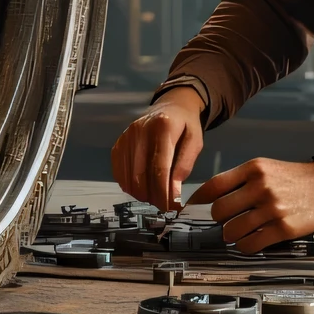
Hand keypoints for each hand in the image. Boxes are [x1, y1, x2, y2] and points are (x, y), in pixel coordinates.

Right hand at [111, 89, 204, 212]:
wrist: (170, 106)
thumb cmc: (185, 125)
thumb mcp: (195, 140)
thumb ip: (185, 163)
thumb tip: (174, 190)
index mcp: (162, 127)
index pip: (159, 167)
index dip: (164, 192)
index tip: (171, 207)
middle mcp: (139, 131)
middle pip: (140, 175)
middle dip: (152, 197)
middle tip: (164, 206)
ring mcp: (125, 137)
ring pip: (128, 177)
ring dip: (141, 194)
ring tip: (155, 197)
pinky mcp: (118, 143)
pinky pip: (119, 172)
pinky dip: (129, 185)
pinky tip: (142, 187)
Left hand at [187, 143, 313, 253]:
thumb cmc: (290, 178)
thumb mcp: (264, 168)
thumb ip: (238, 181)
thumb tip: (208, 200)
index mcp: (253, 169)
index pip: (213, 186)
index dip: (197, 201)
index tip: (190, 209)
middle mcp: (261, 187)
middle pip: (219, 211)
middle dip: (218, 220)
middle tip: (226, 220)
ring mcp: (272, 208)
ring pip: (232, 231)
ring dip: (231, 235)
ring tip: (239, 232)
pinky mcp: (283, 228)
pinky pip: (250, 244)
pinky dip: (245, 246)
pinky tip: (250, 240)